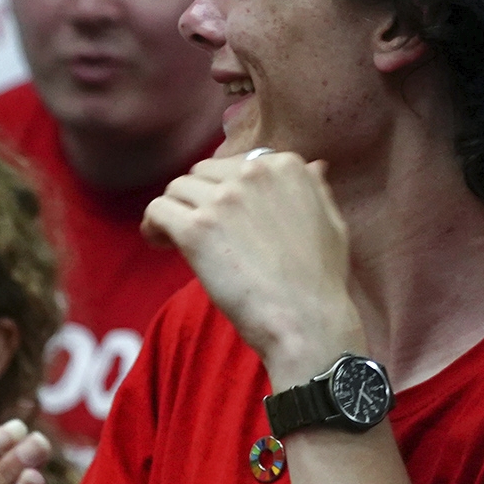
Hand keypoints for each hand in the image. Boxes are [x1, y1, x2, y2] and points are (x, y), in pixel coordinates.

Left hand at [144, 149, 365, 384]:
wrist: (306, 318)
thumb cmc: (319, 279)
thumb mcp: (330, 222)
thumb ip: (315, 189)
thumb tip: (314, 165)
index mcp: (284, 166)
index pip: (231, 165)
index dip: (220, 191)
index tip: (221, 217)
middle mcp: (252, 173)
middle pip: (199, 175)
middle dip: (194, 199)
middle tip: (196, 231)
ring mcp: (222, 199)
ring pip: (175, 190)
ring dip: (174, 213)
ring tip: (177, 241)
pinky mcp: (196, 229)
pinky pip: (156, 211)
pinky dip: (153, 227)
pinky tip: (162, 245)